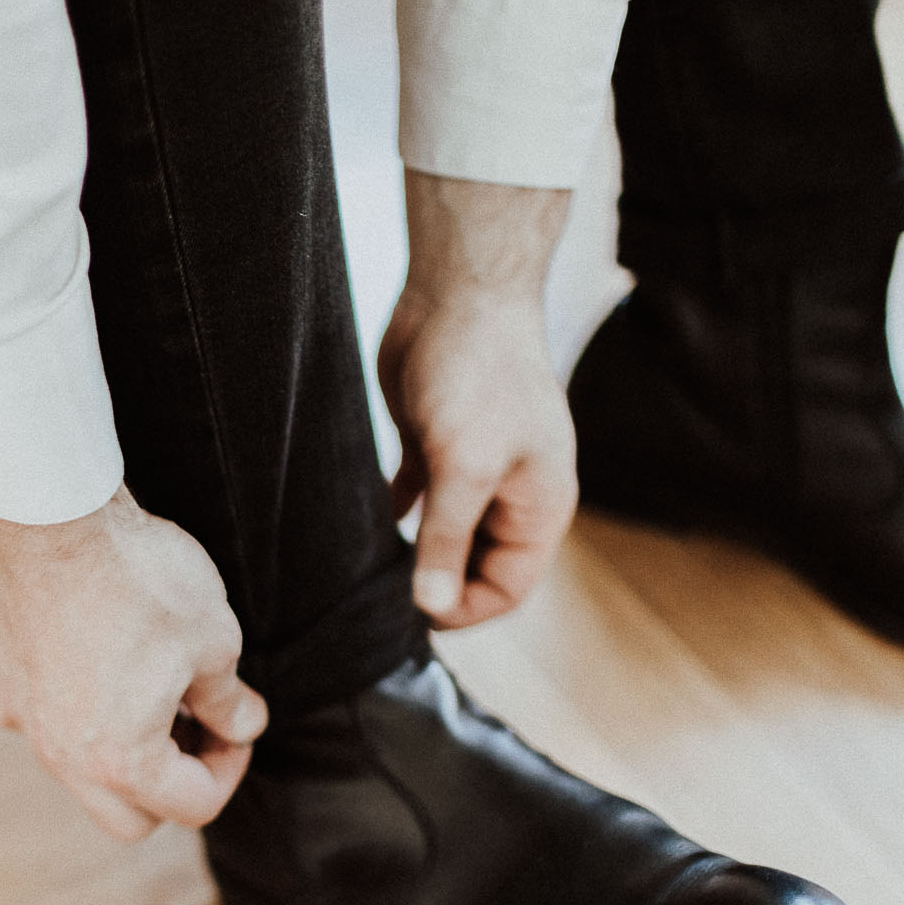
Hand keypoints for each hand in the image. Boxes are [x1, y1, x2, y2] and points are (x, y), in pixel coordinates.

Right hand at [0, 486, 267, 840]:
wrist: (51, 515)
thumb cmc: (141, 578)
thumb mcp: (215, 640)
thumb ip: (230, 700)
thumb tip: (242, 726)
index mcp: (122, 761)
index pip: (194, 805)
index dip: (231, 766)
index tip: (237, 722)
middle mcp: (63, 759)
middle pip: (130, 819)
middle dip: (172, 785)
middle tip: (197, 728)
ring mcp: (24, 722)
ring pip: (80, 776)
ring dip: (123, 752)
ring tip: (153, 691)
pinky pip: (38, 723)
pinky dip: (70, 712)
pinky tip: (93, 665)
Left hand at [379, 171, 578, 629]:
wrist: (459, 292)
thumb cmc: (479, 373)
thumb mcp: (464, 466)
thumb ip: (447, 538)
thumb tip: (430, 607)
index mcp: (539, 507)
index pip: (508, 587)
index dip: (464, 609)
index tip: (412, 613)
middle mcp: (509, 496)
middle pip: (474, 568)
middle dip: (436, 587)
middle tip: (379, 598)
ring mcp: (472, 472)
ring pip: (443, 537)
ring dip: (413, 556)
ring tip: (368, 573)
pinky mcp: (434, 448)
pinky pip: (417, 503)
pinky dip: (396, 518)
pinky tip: (364, 529)